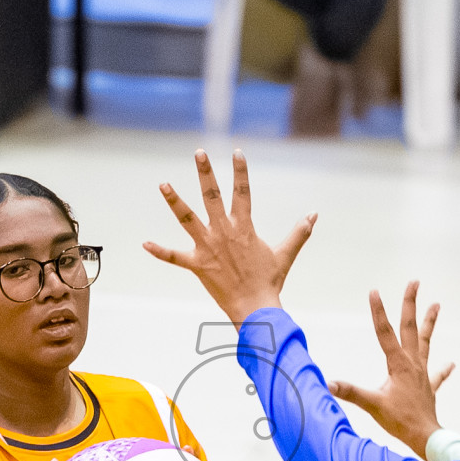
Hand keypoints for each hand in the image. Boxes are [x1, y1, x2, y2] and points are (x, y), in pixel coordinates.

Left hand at [144, 150, 316, 325]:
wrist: (255, 308)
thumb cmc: (270, 282)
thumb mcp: (285, 254)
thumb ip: (299, 232)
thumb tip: (314, 215)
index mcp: (245, 227)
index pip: (243, 192)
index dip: (241, 172)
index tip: (237, 152)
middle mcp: (225, 232)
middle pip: (213, 196)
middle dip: (206, 173)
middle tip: (199, 153)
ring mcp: (209, 247)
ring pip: (188, 219)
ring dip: (175, 201)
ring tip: (163, 184)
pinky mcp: (198, 265)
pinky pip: (175, 257)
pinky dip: (160, 251)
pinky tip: (145, 243)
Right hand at [328, 281, 455, 458]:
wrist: (425, 437)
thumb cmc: (400, 421)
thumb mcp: (373, 405)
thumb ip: (351, 392)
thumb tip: (329, 383)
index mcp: (398, 365)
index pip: (385, 332)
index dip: (378, 311)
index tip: (374, 291)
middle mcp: (413, 364)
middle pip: (411, 328)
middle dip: (410, 304)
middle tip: (414, 282)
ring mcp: (422, 374)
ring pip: (426, 342)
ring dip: (429, 323)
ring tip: (436, 305)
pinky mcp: (428, 387)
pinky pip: (437, 374)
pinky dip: (443, 368)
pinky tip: (451, 364)